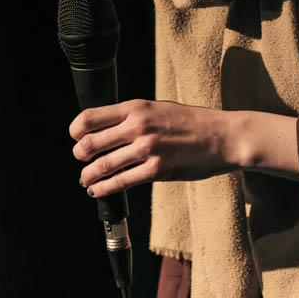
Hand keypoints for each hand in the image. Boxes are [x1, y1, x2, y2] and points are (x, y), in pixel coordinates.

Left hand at [70, 99, 240, 197]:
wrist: (222, 136)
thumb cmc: (192, 122)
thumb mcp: (159, 108)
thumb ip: (134, 116)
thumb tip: (107, 129)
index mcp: (137, 106)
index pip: (91, 117)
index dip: (76, 129)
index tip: (75, 137)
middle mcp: (138, 126)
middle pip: (90, 142)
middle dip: (79, 154)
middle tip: (80, 159)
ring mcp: (147, 149)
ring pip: (102, 165)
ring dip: (88, 175)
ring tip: (85, 179)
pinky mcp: (156, 170)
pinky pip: (121, 182)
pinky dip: (104, 189)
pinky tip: (98, 191)